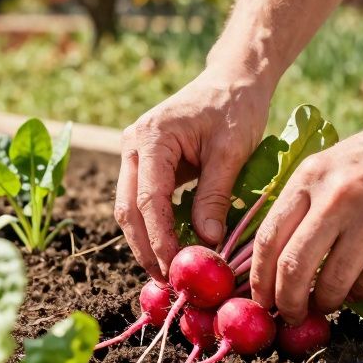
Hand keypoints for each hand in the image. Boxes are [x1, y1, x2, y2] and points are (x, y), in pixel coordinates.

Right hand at [116, 67, 271, 279]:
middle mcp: (133, 145)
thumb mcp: (231, 151)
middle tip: (168, 281)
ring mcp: (135, 154)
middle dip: (146, 248)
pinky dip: (154, 228)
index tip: (176, 268)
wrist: (232, 80)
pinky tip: (171, 250)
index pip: (148, 199)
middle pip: (128, 209)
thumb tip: (207, 243)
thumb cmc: (235, 108)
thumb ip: (215, 195)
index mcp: (151, 137)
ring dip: (147, 242)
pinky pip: (142, 202)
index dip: (160, 239)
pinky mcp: (145, 164)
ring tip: (169, 273)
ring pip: (130, 209)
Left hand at [250, 102, 362, 324]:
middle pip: (293, 268)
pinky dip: (358, 294)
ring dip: (324, 303)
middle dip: (285, 302)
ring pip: (332, 283)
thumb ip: (306, 200)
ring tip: (324, 304)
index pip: (269, 238)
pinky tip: (356, 290)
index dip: (259, 277)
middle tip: (287, 315)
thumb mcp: (335, 161)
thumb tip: (277, 254)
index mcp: (311, 175)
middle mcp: (338, 197)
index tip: (259, 297)